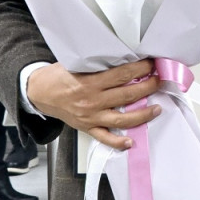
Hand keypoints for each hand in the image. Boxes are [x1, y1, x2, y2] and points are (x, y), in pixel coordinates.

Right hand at [26, 58, 160, 148]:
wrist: (39, 92)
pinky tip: (131, 141)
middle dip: (148, 86)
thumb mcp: (77, 63)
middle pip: (127, 94)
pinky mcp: (87, 127)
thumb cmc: (59, 76)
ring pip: (122, 118)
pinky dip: (118, 141)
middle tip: (160, 80)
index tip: (152, 64)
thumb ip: (99, 63)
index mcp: (90, 82)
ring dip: (143, 114)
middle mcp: (92, 100)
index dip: (141, 69)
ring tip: (157, 108)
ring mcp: (90, 116)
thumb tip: (125, 57)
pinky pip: (104, 137)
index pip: (123, 74)